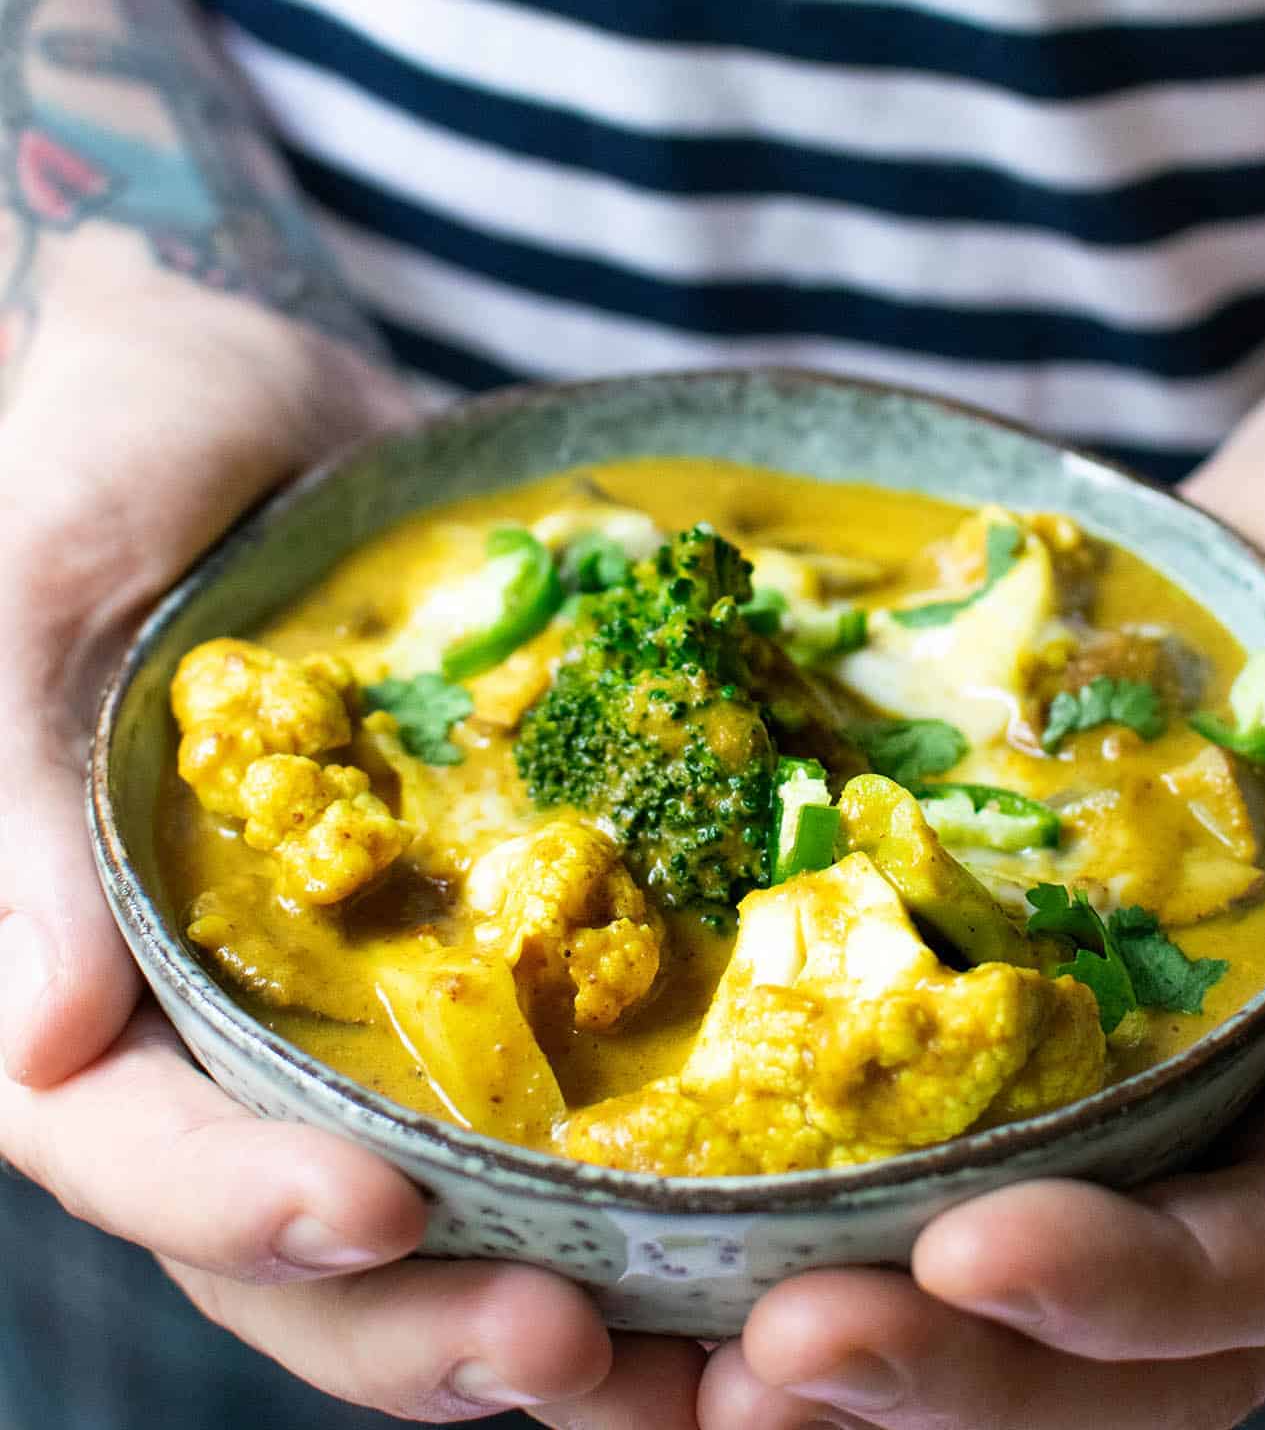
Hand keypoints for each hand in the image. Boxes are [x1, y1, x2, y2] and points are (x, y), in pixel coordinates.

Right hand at [0, 246, 708, 1422]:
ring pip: (425, 1196)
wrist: (243, 388)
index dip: (233, 1204)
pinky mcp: (467, 924)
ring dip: (537, 1286)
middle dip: (414, 1313)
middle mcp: (207, 1006)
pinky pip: (539, 1074)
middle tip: (576, 1348)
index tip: (379, 1210)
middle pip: (285, 1235)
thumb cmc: (97, 449)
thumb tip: (30, 1040)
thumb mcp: (29, 582)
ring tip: (685, 1344)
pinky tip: (735, 1213)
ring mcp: (345, 978)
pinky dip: (619, 1166)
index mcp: (67, 957)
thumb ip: (17, 799)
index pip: (120, 1140)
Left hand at [692, 252, 1264, 1428]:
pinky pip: (935, 1139)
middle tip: (773, 1359)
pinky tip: (687, 1233)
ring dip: (868, 1343)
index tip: (966, 1257)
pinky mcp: (1035, 1015)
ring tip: (697, 1362)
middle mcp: (1263, 1132)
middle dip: (953, 1365)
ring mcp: (1140, 1084)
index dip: (1130, 1284)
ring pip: (1011, 1280)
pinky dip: (825, 1206)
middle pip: (1120, 1332)